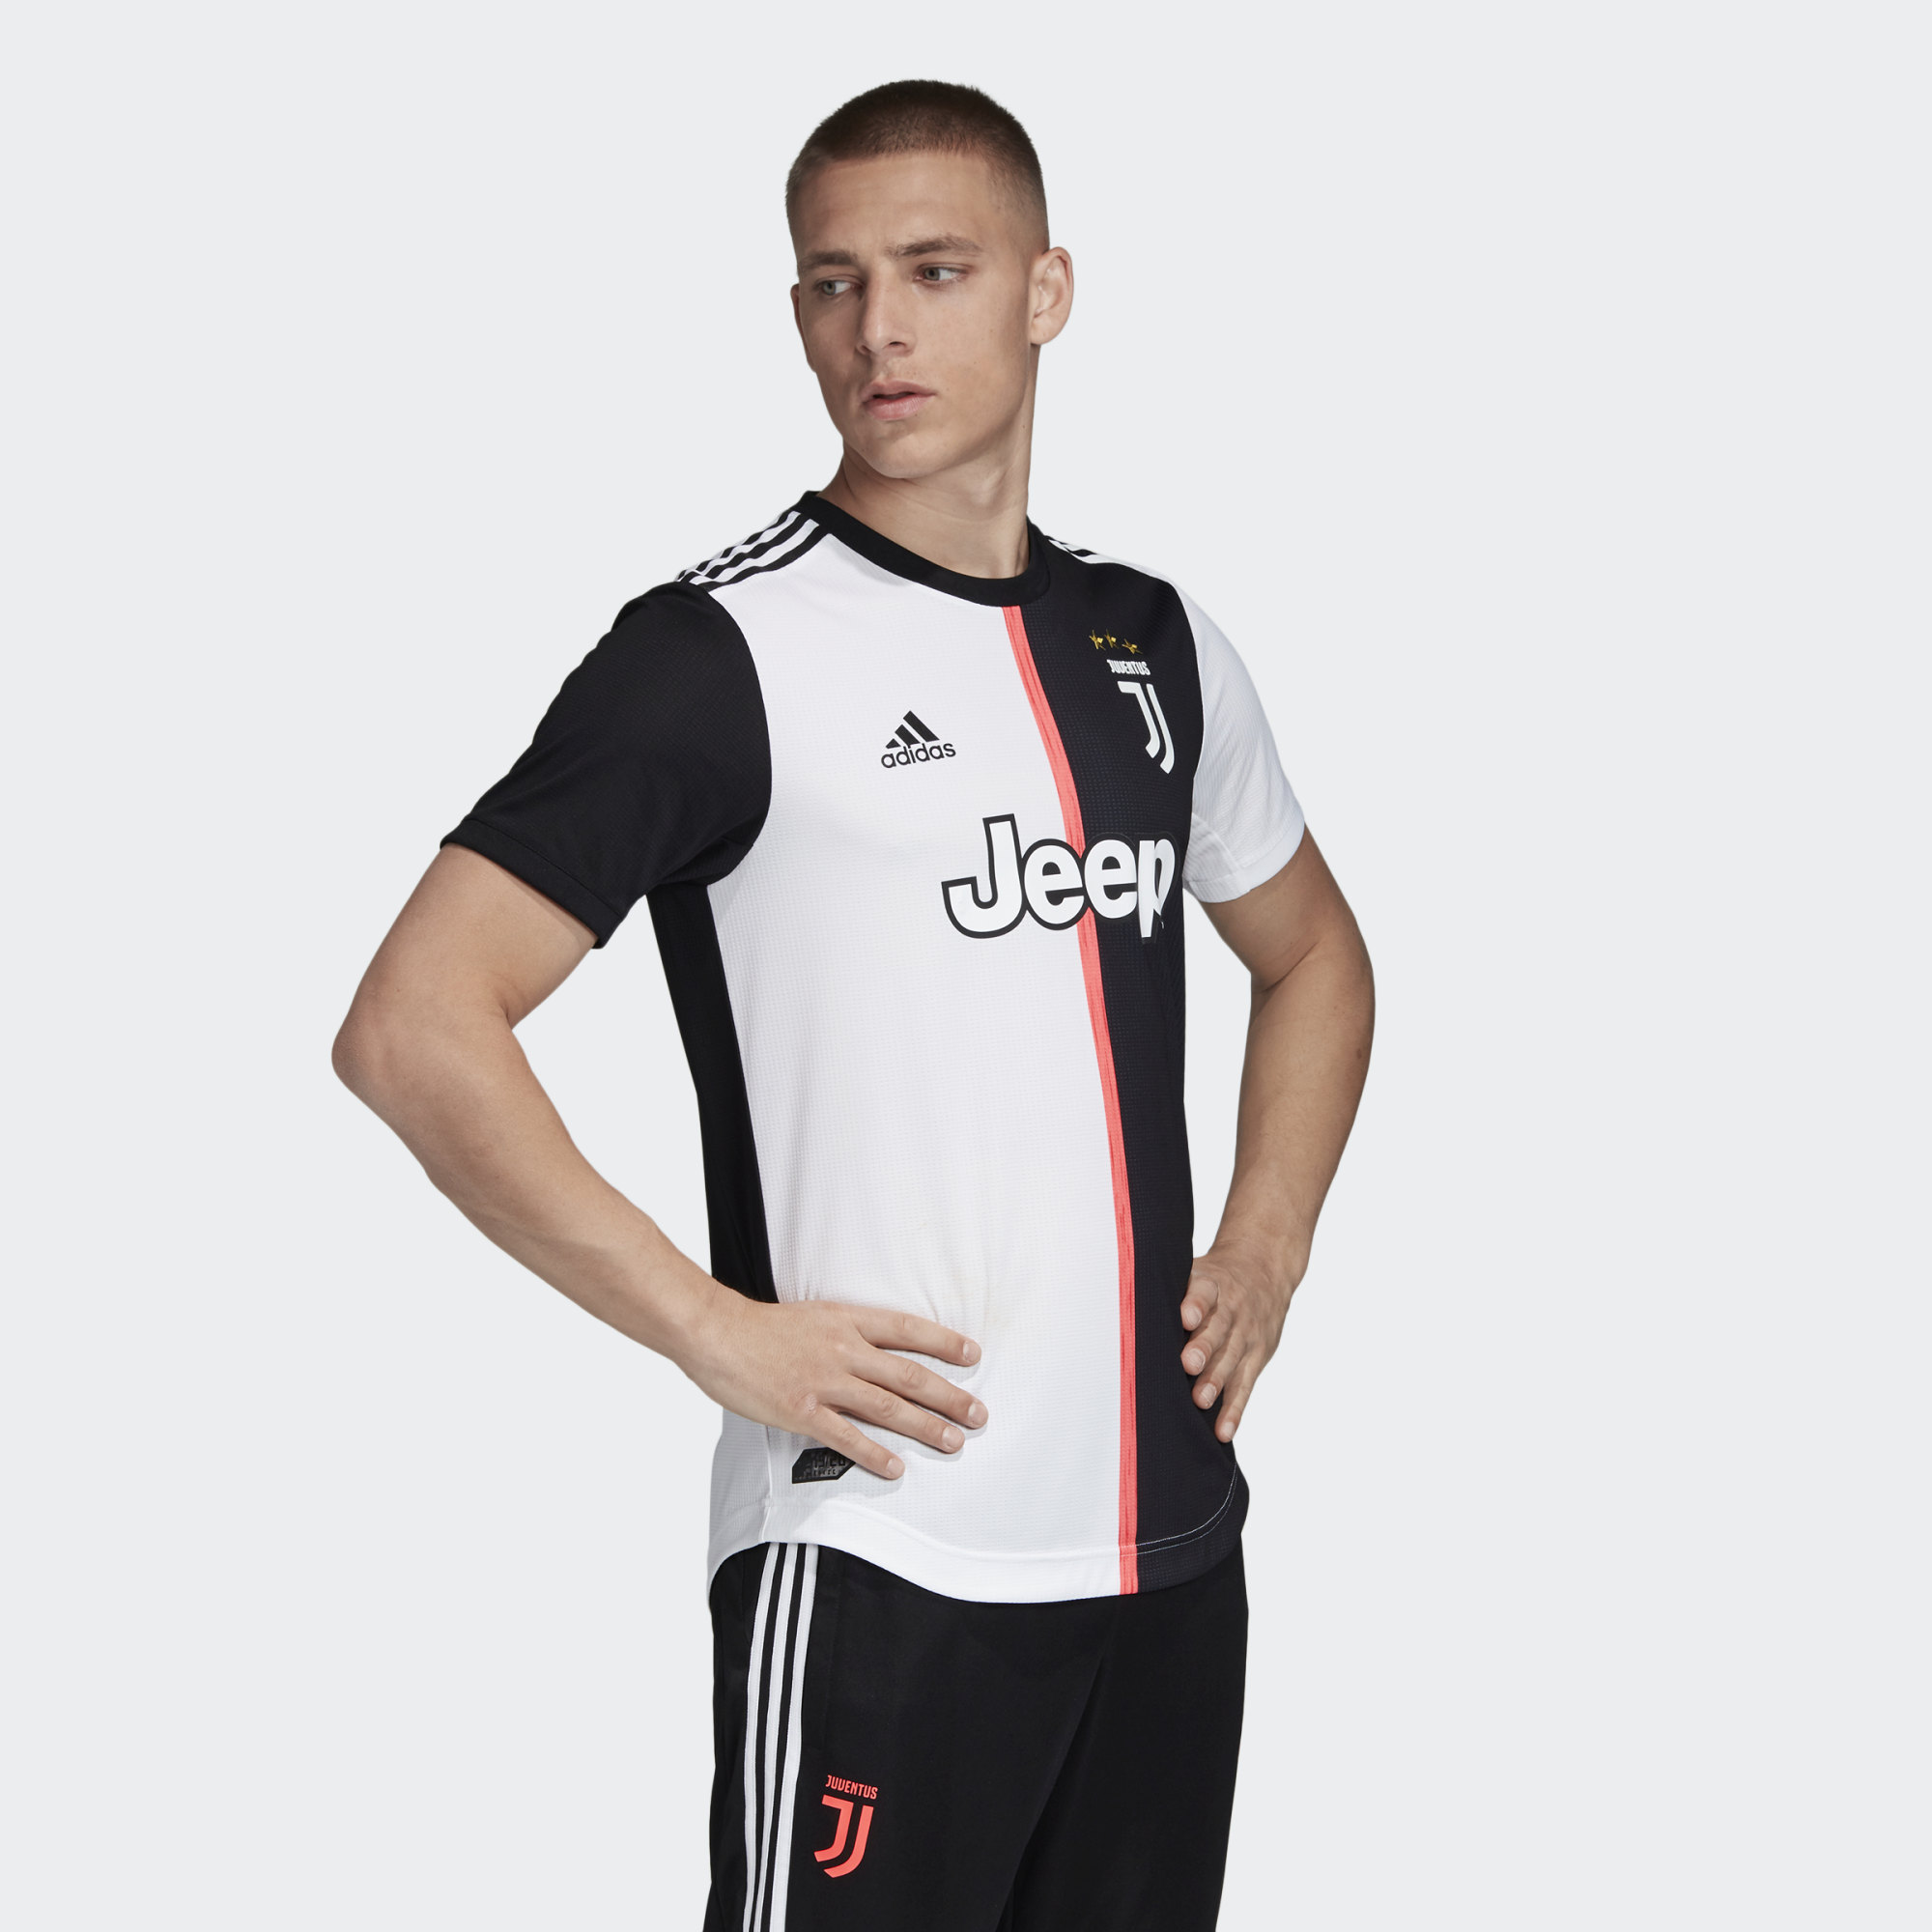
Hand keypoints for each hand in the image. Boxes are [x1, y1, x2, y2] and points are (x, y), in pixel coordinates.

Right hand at [681, 1291, 986, 1479]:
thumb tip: (875, 1352)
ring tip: (953, 1442)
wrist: (716, 1333)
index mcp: (846, 1320)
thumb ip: (845, 1333)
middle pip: (909, 1374)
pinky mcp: (802, 1411)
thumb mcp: (813, 1315)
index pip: (908, 1329)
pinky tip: (896, 1468)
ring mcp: (823, 1381)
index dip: (944, 1343)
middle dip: (949, 1396)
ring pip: (888, 1407)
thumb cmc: (759, 1326)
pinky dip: (875, 1454)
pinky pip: (847, 1437)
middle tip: (978, 1413)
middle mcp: (843, 1349)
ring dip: (925, 1427)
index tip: (972, 1355)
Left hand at [1178, 1239, 1299, 1441]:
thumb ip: (1171, 1290)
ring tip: (1201, 1400)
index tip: (1185, 1317)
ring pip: (1231, 1359)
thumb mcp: (1198, 1272)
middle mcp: (1231, 1309)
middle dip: (1204, 1348)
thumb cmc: (1215, 1281)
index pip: (1205, 1291)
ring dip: (1216, 1381)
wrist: (1264, 1271)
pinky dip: (1234, 1410)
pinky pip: (1245, 1386)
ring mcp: (1246, 1335)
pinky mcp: (1257, 1358)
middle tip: (1187, 1364)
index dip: (1195, 1304)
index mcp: (1212, 1284)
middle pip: (1218, 1329)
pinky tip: (1222, 1431)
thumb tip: (1120, 1305)